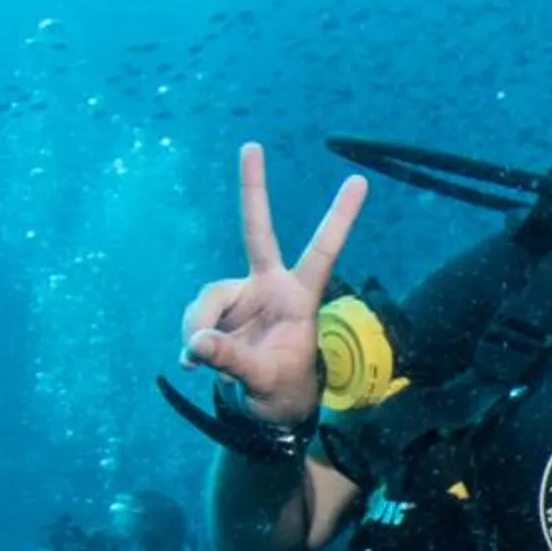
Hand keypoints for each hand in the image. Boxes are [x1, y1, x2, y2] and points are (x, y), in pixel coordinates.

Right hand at [180, 143, 367, 427]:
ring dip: (199, 327)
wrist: (263, 405)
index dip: (340, 218)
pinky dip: (191, 341)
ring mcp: (241, 295)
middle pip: (257, 231)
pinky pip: (194, 318)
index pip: (322, 252)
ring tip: (201, 361)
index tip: (360, 181)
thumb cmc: (280, 388)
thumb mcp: (263, 380)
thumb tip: (197, 343)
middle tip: (252, 146)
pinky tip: (193, 362)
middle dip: (253, 189)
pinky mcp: (215, 311)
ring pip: (208, 298)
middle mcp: (269, 285)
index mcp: (299, 296)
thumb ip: (232, 360)